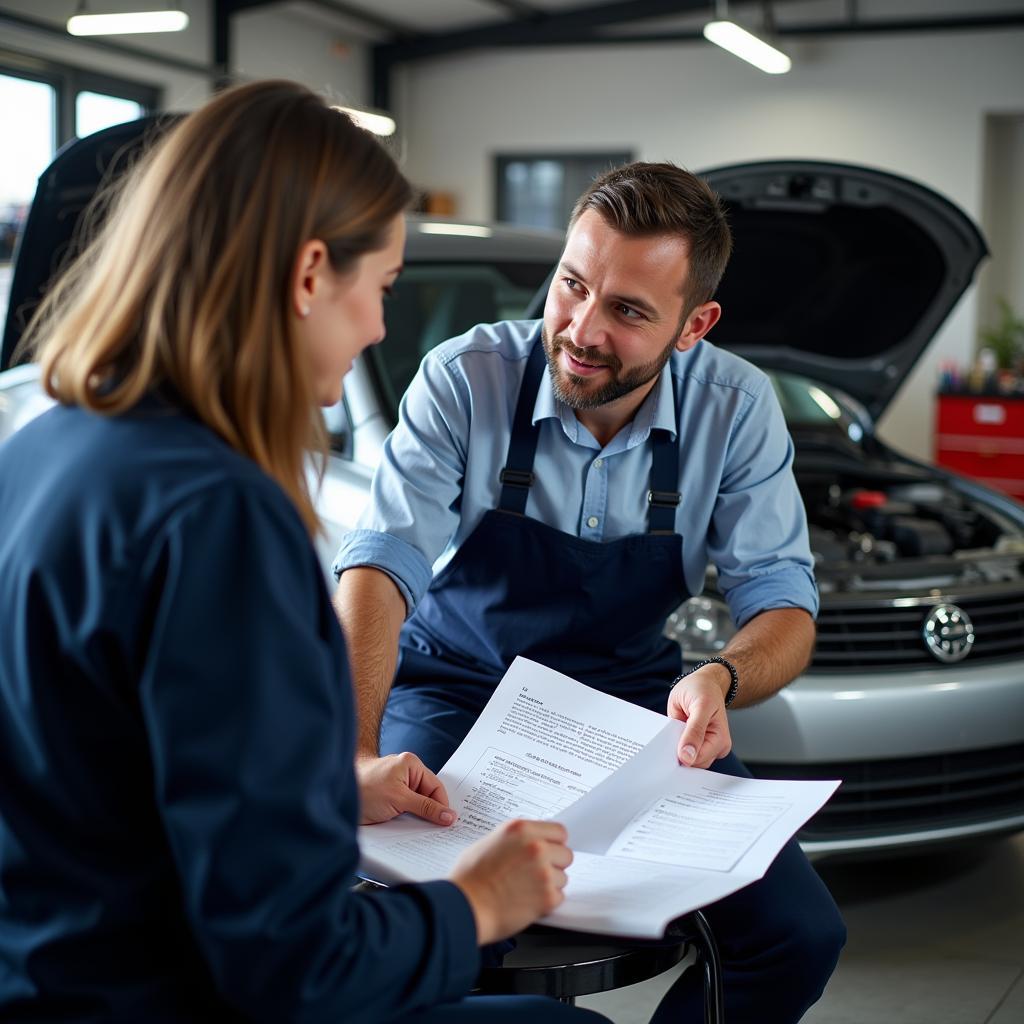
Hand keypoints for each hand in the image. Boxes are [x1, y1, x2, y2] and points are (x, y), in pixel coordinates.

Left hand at [357, 752, 456, 826]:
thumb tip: (449, 816)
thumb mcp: (399, 799)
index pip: (436, 787)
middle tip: (438, 833)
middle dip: (431, 814)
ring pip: (416, 806)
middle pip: (427, 797)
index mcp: (411, 765)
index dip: (443, 806)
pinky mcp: (389, 800)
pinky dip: (408, 821)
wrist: (337, 796)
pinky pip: (405, 811)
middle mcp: (406, 773)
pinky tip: (409, 833)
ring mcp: (397, 787)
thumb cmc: (364, 789)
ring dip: (418, 819)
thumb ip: (425, 807)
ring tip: (423, 835)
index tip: (448, 824)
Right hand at [451, 819, 572, 944]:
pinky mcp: (547, 896)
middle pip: (565, 854)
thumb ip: (515, 840)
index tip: (549, 852)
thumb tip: (527, 842)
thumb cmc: (469, 879)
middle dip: (554, 865)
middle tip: (536, 874)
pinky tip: (527, 901)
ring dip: (549, 885)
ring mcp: (543, 871)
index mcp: (521, 829)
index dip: (554, 844)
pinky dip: (546, 902)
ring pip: (562, 877)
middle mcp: (535, 847)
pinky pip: (559, 897)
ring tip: (526, 890)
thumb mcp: (489, 843)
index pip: (558, 831)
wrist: (465, 906)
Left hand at [666, 669, 732, 767]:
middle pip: (692, 764)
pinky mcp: (697, 744)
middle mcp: (715, 746)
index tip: (668, 746)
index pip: (698, 760)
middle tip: (669, 735)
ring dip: (675, 749)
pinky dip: (675, 745)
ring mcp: (706, 746)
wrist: (704, 683)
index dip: (681, 756)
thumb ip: (694, 731)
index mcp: (720, 739)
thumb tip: (688, 756)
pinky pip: (683, 752)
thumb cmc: (703, 690)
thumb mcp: (700, 705)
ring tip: (674, 730)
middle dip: (678, 753)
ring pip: (686, 760)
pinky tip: (674, 734)